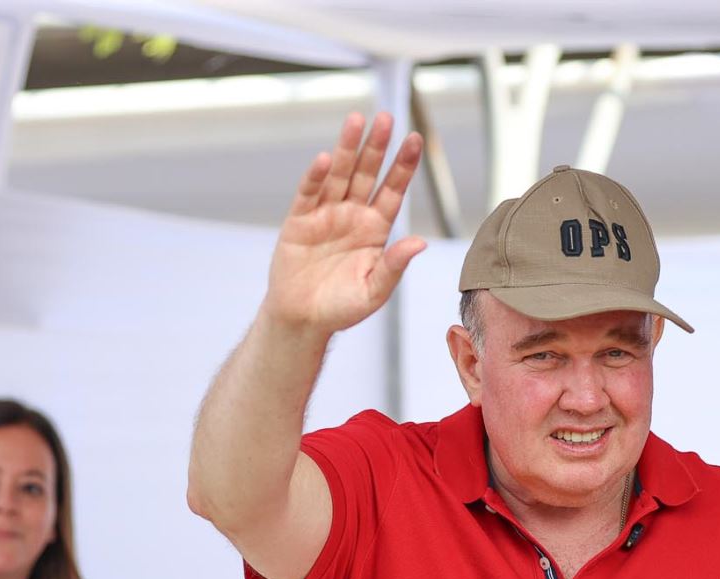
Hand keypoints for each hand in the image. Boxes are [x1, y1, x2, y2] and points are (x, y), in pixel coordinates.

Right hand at [263, 111, 425, 338]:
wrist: (303, 319)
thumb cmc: (341, 307)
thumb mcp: (375, 291)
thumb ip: (394, 266)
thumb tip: (420, 243)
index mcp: (375, 229)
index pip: (393, 190)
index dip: (404, 165)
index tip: (416, 139)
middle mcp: (352, 215)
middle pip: (367, 173)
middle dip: (376, 146)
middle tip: (386, 118)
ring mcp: (325, 215)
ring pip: (339, 175)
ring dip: (347, 149)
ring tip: (356, 121)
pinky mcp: (299, 222)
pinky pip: (308, 194)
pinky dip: (315, 177)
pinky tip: (325, 159)